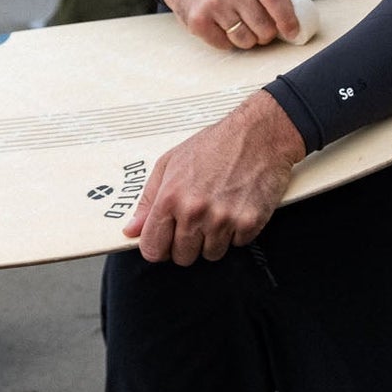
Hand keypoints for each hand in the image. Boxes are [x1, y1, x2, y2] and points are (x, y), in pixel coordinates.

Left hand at [124, 90, 306, 265]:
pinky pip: (237, 245)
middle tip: (196, 220)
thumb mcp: (170, 163)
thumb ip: (148, 200)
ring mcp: (223, 219)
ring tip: (217, 211)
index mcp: (170, 197)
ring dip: (213, 239)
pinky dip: (237, 232)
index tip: (164, 241)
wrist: (259, 134)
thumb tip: (132, 229)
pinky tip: (236, 208)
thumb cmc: (215, 145)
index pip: (153, 248)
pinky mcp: (249, 223)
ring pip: (210, 255)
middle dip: (186, 244)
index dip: (157, 247)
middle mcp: (195, 211)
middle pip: (182, 257)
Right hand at [162, 0, 300, 51]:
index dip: (287, 19)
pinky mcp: (198, 21)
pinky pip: (225, 45)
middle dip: (266, 34)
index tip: (292, 31)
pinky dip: (228, 42)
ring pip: (245, 40)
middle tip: (260, 28)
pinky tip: (223, 28)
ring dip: (247, 40)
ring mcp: (212, 5)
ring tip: (240, 26)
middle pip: (263, 27)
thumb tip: (299, 12)